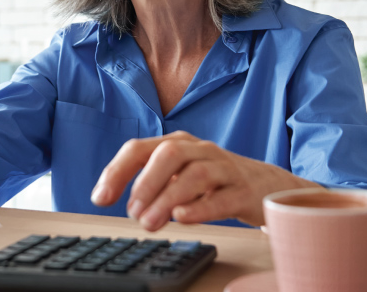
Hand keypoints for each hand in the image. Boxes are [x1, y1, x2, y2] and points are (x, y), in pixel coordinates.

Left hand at [90, 131, 319, 230]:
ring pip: (195, 174)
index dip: (117, 171)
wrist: (266, 185)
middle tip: (132, 212)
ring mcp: (224, 168)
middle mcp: (200, 150)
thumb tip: (117, 199)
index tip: (100, 198)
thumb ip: (150, 183)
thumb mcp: (179, 174)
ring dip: (168, 198)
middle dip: (146, 182)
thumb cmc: (215, 180)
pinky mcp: (243, 191)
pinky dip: (200, 207)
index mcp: (178, 144)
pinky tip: (182, 217)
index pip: (140, 148)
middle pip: (169, 153)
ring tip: (150, 223)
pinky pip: (222, 197)